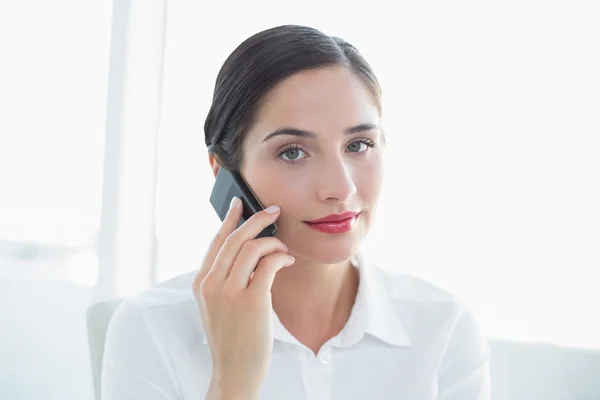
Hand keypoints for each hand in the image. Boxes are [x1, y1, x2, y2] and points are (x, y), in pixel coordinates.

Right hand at [193, 197, 294, 396]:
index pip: (216, 241)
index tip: (240, 203)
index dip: (229, 219)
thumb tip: (247, 250)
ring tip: (283, 249)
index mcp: (200, 282)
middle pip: (234, 238)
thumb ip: (224, 278)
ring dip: (273, 242)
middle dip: (256, 219)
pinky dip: (281, 256)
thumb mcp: (217, 305)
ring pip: (252, 247)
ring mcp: (229, 291)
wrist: (234, 370)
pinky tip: (287, 260)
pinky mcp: (251, 300)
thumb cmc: (231, 337)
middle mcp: (211, 283)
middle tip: (273, 210)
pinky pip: (269, 263)